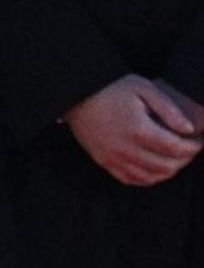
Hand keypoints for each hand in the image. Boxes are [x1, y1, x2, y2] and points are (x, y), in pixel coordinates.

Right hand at [64, 74, 202, 185]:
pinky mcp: (103, 161)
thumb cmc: (110, 88)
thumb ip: (168, 109)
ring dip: (168, 171)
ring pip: (151, 177)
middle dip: (185, 160)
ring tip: (174, 158)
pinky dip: (148, 178)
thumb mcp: (143, 88)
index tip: (200, 140)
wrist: (75, 94)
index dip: (195, 147)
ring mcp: (113, 158)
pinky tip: (154, 168)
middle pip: (167, 167)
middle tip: (190, 149)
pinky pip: (131, 180)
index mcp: (139, 130)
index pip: (177, 149)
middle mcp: (126, 149)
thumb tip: (189, 129)